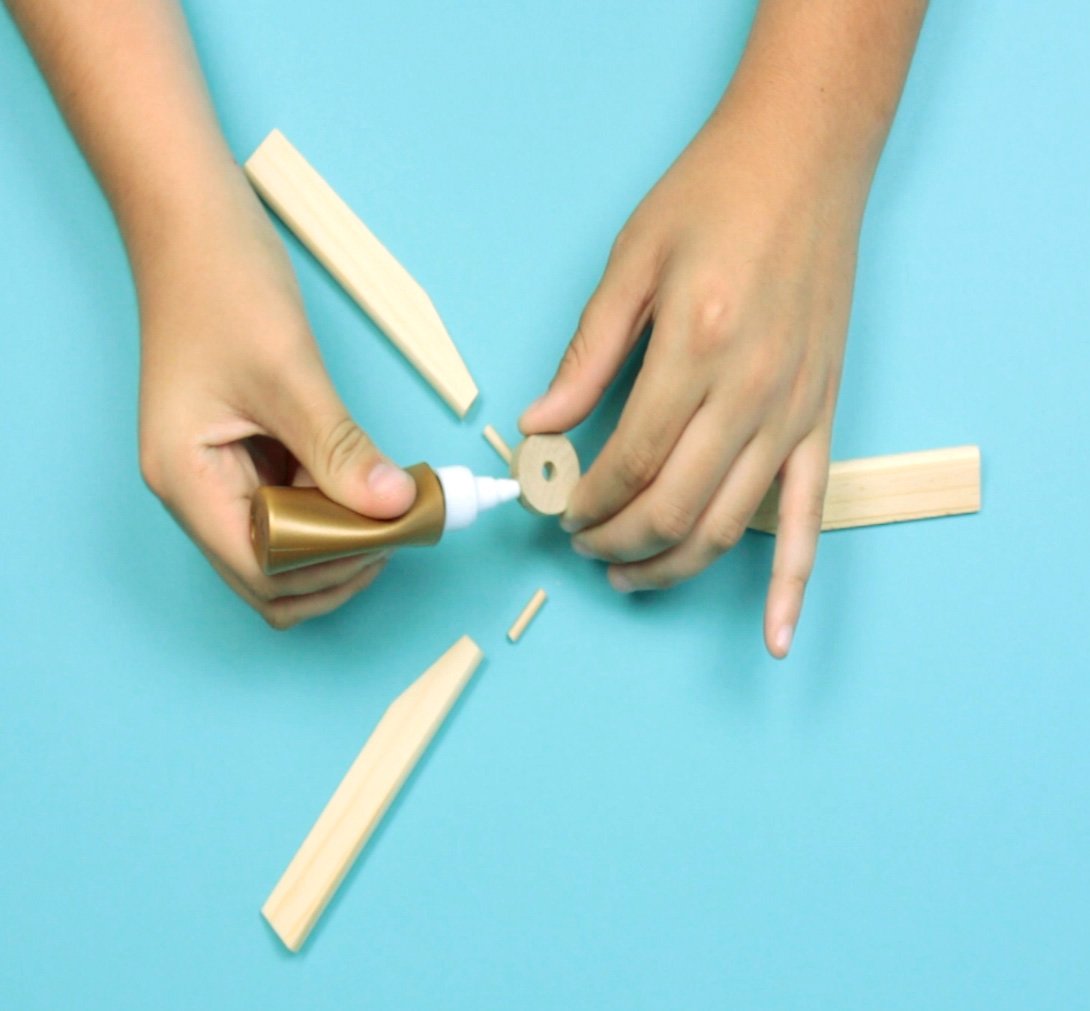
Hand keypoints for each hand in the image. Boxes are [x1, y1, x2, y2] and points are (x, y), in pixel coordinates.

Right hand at [136, 169, 415, 626]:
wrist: (194, 228)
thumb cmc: (223, 288)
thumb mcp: (288, 373)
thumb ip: (339, 447)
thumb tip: (394, 505)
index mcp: (187, 480)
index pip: (259, 571)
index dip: (327, 571)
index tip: (386, 540)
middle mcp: (195, 489)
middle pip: (269, 571)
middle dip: (335, 562)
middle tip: (396, 529)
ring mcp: (217, 473)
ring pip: (282, 543)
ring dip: (336, 537)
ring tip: (390, 508)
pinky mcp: (242, 453)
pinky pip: (290, 503)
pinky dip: (329, 504)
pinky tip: (367, 483)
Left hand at [520, 104, 866, 657]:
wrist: (807, 159)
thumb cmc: (714, 198)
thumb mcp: (631, 261)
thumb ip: (587, 354)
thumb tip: (539, 427)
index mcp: (693, 350)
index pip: (626, 461)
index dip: (583, 500)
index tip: (556, 509)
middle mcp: (749, 393)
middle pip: (671, 508)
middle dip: (613, 542)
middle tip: (579, 544)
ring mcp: (793, 414)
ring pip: (726, 528)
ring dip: (671, 567)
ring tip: (628, 576)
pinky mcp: (823, 420)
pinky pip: (809, 521)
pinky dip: (793, 586)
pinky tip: (776, 638)